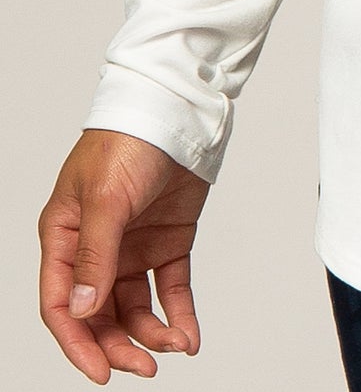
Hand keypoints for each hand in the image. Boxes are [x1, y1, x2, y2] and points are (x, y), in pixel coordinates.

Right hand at [38, 131, 209, 381]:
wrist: (176, 106)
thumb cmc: (127, 140)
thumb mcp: (106, 199)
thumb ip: (95, 257)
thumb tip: (83, 311)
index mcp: (65, 236)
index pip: (62, 304)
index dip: (78, 343)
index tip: (102, 372)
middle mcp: (96, 246)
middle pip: (100, 314)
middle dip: (119, 345)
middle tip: (145, 367)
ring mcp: (132, 244)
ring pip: (135, 306)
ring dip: (152, 332)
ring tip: (176, 345)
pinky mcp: (167, 239)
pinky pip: (170, 286)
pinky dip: (178, 312)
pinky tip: (189, 334)